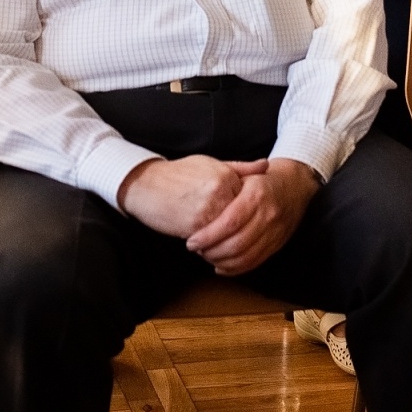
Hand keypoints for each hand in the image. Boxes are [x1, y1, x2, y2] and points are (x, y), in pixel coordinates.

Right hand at [118, 155, 247, 237]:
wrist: (145, 184)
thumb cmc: (178, 174)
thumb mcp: (210, 164)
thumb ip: (240, 168)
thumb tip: (265, 165)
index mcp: (227, 175)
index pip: (249, 202)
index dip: (245, 215)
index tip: (242, 221)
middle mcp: (221, 191)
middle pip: (240, 220)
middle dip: (237, 232)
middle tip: (231, 237)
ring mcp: (209, 209)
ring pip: (228, 234)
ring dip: (224, 242)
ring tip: (216, 242)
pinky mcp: (195, 225)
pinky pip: (212, 242)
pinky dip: (210, 246)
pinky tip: (203, 244)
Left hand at [185, 159, 318, 275]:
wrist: (294, 186)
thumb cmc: (262, 180)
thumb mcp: (244, 174)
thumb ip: (221, 188)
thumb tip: (198, 198)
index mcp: (256, 195)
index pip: (230, 223)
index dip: (209, 236)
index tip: (192, 241)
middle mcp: (268, 215)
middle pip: (237, 244)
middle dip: (212, 252)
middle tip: (196, 250)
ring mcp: (275, 232)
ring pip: (245, 257)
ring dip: (222, 262)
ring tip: (206, 256)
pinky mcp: (277, 244)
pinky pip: (255, 263)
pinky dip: (235, 269)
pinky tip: (220, 266)